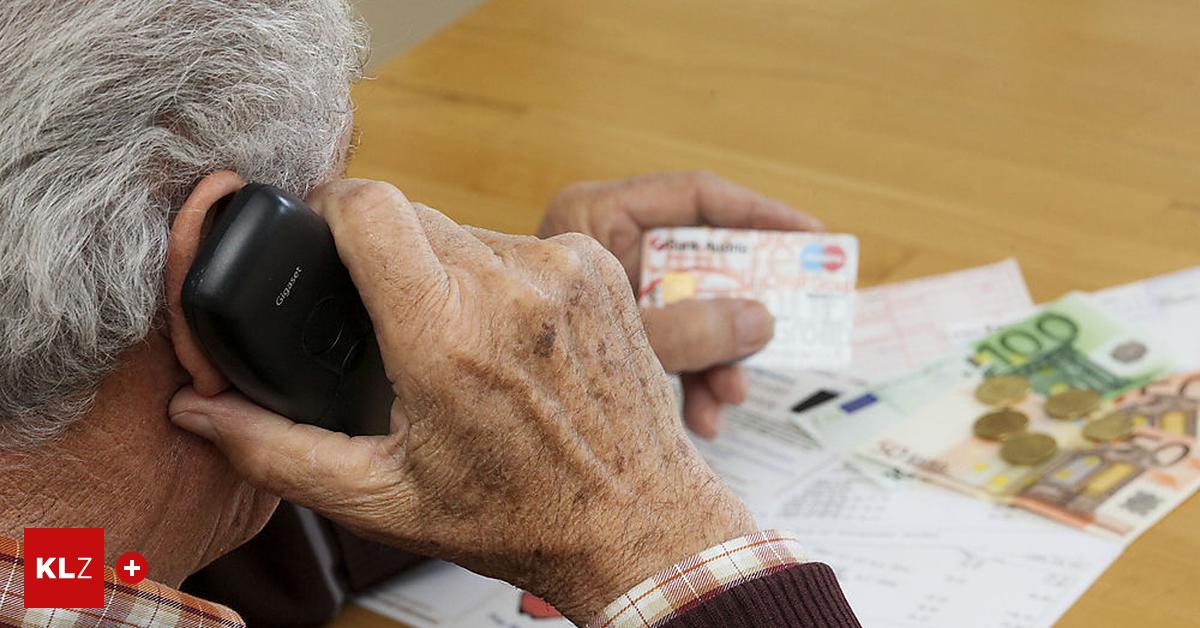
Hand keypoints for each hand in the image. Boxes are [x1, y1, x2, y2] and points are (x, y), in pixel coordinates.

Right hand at [168, 180, 754, 622]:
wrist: (635, 520)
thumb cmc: (519, 517)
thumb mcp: (383, 499)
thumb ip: (276, 451)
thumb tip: (201, 414)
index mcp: (444, 337)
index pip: (366, 206)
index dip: (329, 209)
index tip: (321, 239)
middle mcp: (508, 288)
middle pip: (411, 218)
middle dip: (386, 263)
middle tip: (395, 331)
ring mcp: (561, 269)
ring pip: (466, 232)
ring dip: (448, 273)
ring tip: (462, 345)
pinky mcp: (598, 266)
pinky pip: (520, 245)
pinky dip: (503, 278)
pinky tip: (513, 338)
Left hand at [538, 171, 823, 436]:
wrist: (472, 407)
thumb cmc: (520, 364)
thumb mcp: (621, 345)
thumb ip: (689, 332)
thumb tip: (764, 321)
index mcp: (596, 215)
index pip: (696, 195)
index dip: (761, 213)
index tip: (812, 237)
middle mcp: (604, 242)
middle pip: (702, 258)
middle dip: (739, 308)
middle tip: (781, 336)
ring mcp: (608, 285)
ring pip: (692, 306)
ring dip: (718, 357)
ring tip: (725, 403)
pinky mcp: (610, 323)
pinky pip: (671, 338)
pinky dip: (691, 375)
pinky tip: (701, 418)